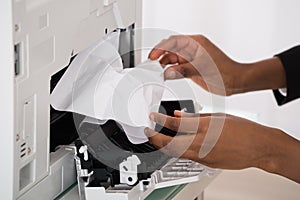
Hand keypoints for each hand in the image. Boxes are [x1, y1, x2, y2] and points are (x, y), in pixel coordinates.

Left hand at [145, 111, 299, 182]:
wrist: (259, 147)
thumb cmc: (243, 129)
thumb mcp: (218, 116)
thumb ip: (195, 116)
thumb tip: (179, 115)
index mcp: (205, 127)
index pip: (175, 123)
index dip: (160, 120)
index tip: (152, 117)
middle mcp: (202, 143)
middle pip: (170, 143)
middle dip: (155, 138)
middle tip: (148, 132)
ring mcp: (204, 156)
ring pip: (176, 153)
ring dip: (164, 146)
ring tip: (157, 139)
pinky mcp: (206, 163)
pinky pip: (187, 157)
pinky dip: (178, 151)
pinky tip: (176, 145)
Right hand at [149, 35, 285, 94]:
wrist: (236, 81)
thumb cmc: (225, 71)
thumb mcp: (201, 70)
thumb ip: (182, 71)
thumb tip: (167, 73)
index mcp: (195, 43)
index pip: (173, 41)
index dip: (161, 48)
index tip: (153, 56)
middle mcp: (192, 49)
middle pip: (171, 49)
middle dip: (160, 56)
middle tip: (151, 65)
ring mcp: (192, 58)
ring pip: (173, 59)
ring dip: (165, 65)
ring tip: (157, 71)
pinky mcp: (192, 67)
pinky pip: (177, 67)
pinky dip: (171, 71)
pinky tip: (166, 75)